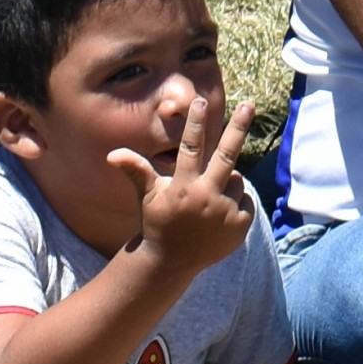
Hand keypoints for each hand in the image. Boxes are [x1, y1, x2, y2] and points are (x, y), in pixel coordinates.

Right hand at [110, 83, 256, 284]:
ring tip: (210, 199)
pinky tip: (219, 215)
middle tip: (250, 104)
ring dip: (228, 181)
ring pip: (236, 179)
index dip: (195, 124)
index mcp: (183, 187)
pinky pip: (246, 200)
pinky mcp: (240, 226)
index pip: (190, 148)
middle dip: (238, 127)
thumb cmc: (160, 221)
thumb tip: (112, 154)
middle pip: (226, 155)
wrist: (173, 262)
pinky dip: (236, 201)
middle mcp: (206, 198)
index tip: (201, 101)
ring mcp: (225, 213)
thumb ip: (137, 170)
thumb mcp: (148, 196)